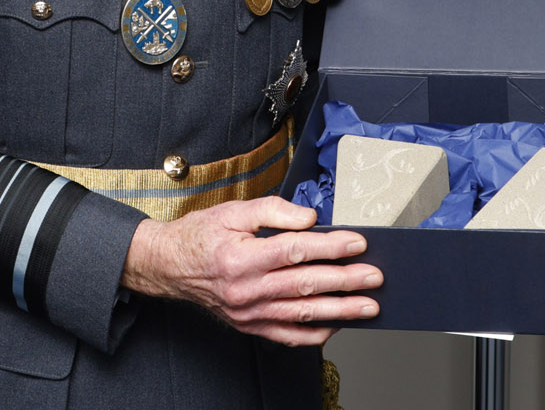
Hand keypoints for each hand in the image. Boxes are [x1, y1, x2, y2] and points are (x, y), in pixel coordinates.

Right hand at [121, 196, 379, 344]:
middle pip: (305, 285)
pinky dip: (313, 333)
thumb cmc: (202, 235)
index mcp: (242, 257)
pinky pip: (287, 335)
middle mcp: (246, 289)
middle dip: (345, 281)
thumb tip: (311, 218)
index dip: (330, 246)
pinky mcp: (249, 325)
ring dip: (339, 311)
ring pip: (301, 313)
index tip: (357, 242)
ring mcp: (248, 312)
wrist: (170, 265)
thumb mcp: (234, 211)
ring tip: (367, 306)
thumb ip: (274, 211)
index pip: (295, 251)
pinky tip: (336, 325)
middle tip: (374, 277)